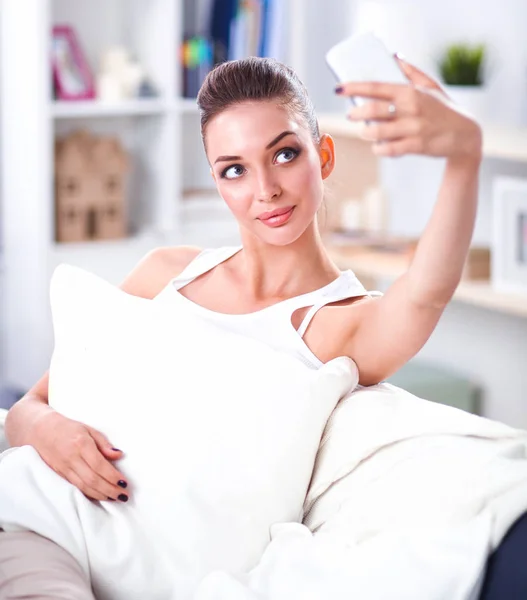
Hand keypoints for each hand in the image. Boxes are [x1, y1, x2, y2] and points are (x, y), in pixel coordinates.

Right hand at [32, 411, 128, 501]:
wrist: (40, 430)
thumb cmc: (68, 428)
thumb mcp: (88, 429)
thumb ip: (104, 443)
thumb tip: (118, 455)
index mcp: (81, 444)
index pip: (99, 465)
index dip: (112, 476)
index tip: (124, 483)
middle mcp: (71, 458)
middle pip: (92, 479)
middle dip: (110, 490)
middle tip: (123, 495)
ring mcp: (63, 468)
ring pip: (84, 487)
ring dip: (101, 495)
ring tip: (115, 498)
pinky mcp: (59, 475)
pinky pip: (76, 488)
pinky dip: (89, 494)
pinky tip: (100, 496)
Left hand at [336, 56, 482, 161]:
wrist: (464, 136)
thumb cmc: (444, 110)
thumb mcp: (431, 87)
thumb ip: (412, 72)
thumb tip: (394, 56)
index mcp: (410, 92)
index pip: (376, 87)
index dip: (354, 87)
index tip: (338, 88)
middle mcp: (410, 108)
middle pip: (372, 111)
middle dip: (356, 114)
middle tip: (351, 115)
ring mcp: (413, 128)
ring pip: (377, 132)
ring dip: (366, 133)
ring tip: (365, 131)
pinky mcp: (415, 146)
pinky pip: (388, 150)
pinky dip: (379, 149)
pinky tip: (378, 146)